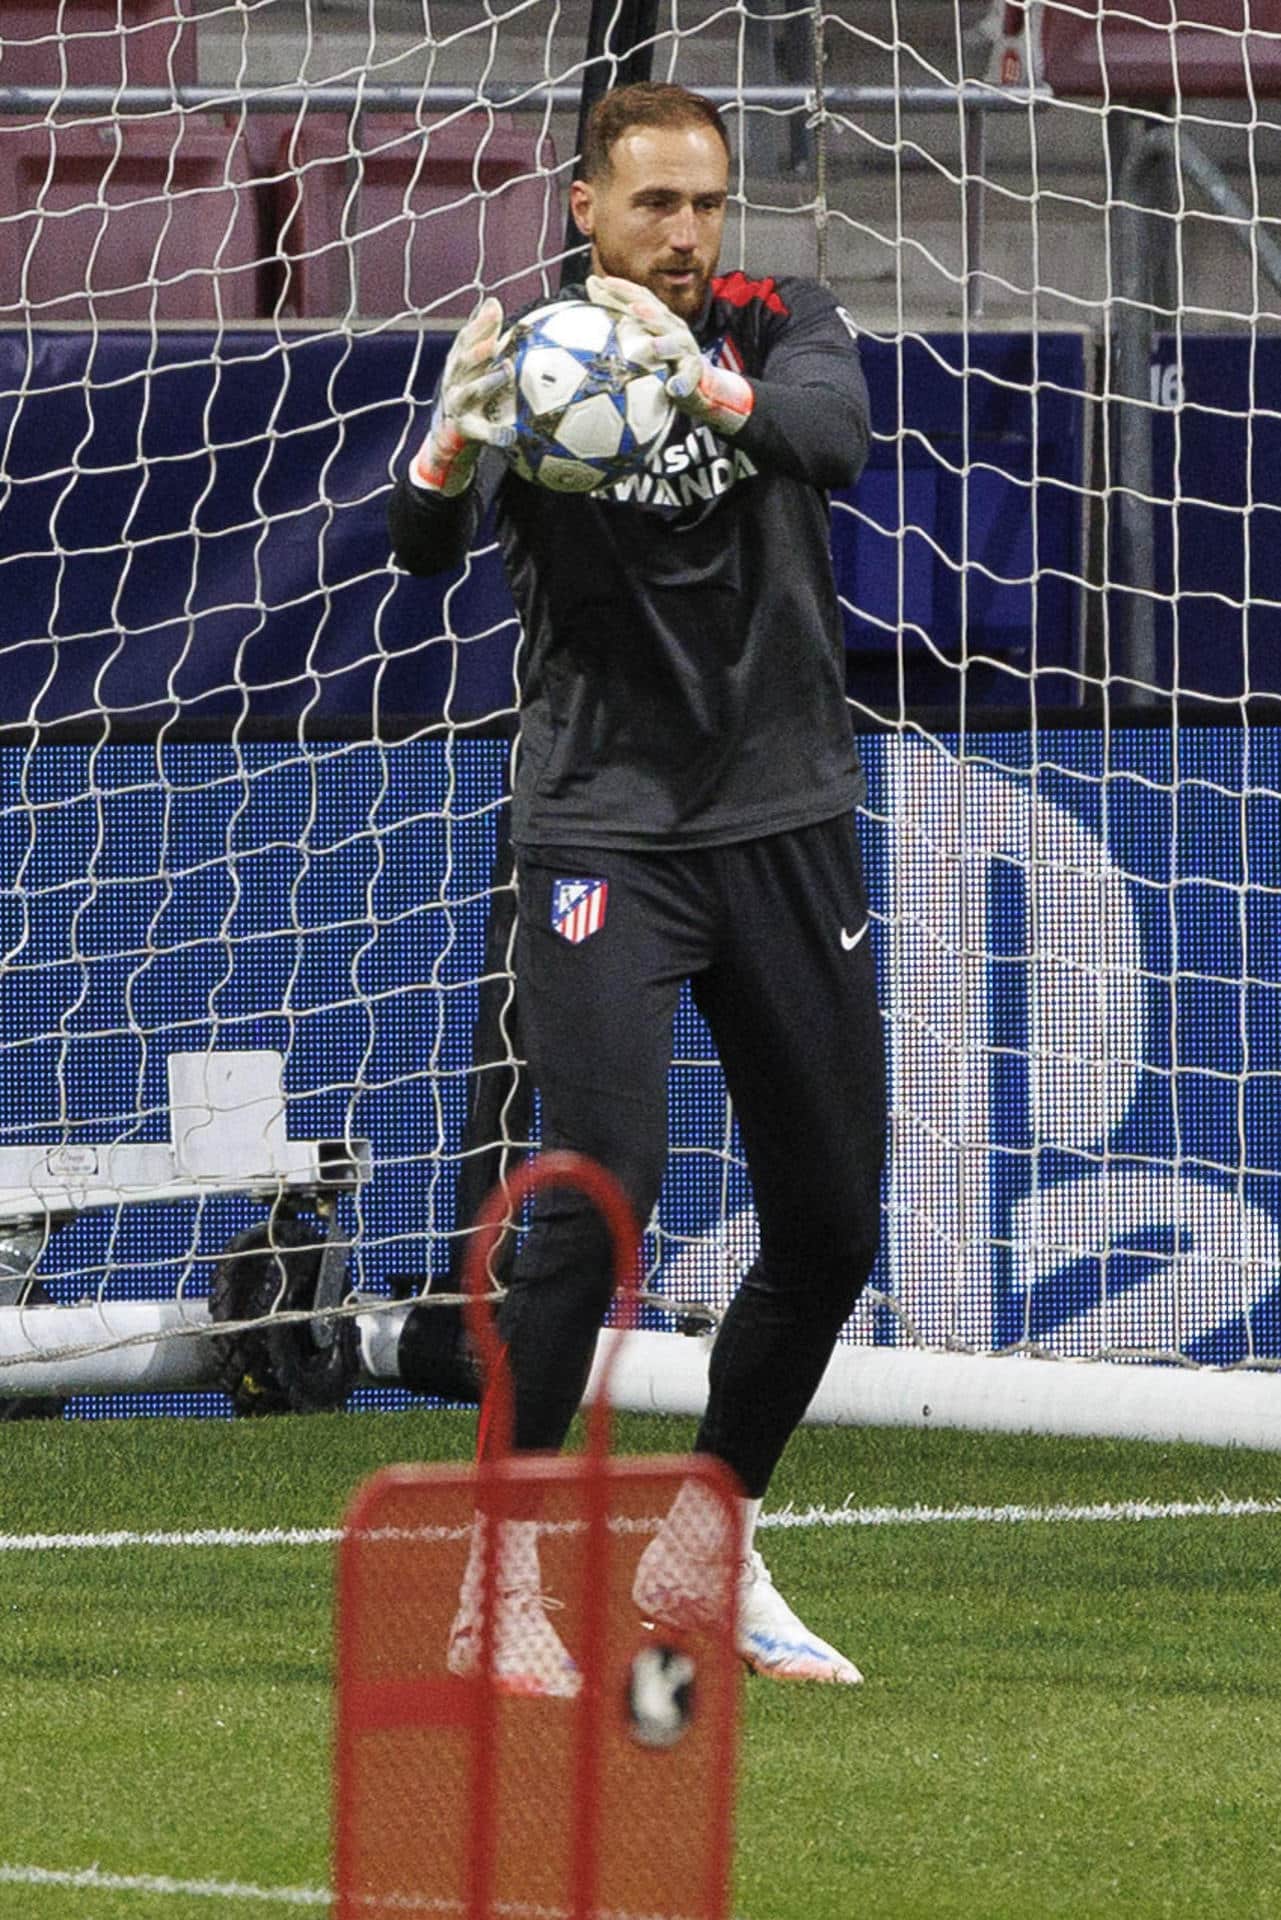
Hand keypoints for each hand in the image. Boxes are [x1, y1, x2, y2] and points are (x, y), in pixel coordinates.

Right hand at [409, 297, 514, 494]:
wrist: (451, 433)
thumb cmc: (469, 388)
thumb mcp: (474, 362)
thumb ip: (484, 334)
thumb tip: (493, 301)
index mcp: (457, 363)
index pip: (465, 340)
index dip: (478, 324)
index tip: (495, 308)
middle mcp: (454, 382)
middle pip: (463, 363)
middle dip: (478, 351)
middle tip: (495, 341)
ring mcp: (459, 406)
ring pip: (472, 392)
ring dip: (489, 381)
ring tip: (507, 371)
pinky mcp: (468, 429)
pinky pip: (484, 433)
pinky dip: (497, 435)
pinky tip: (511, 435)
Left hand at [586, 274, 753, 436]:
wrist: (697, 382)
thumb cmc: (663, 354)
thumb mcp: (639, 331)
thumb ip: (616, 311)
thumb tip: (590, 281)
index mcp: (659, 317)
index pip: (642, 299)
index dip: (625, 289)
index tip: (604, 282)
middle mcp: (674, 329)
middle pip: (661, 318)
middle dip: (648, 313)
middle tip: (633, 309)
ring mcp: (686, 350)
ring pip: (677, 344)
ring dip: (666, 345)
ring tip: (653, 347)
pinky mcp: (693, 374)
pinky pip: (688, 379)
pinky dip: (682, 383)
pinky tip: (673, 388)